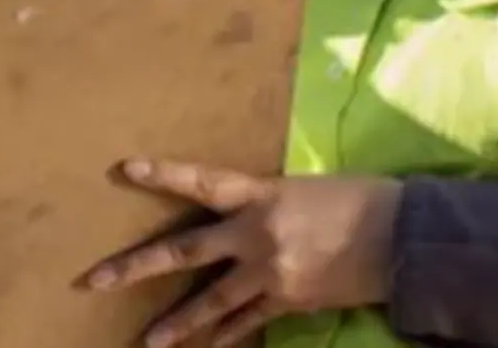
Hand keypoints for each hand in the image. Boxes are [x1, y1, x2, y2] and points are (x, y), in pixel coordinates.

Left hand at [78, 159, 403, 347]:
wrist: (404, 238)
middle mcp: (256, 232)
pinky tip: (207, 346)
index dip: (163, 176)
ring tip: (146, 341)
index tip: (125, 169)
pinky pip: (249, 321)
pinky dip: (228, 334)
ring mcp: (270, 272)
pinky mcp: (289, 301)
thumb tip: (242, 212)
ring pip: (211, 301)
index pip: (201, 181)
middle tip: (93, 280)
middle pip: (184, 250)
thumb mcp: (302, 186)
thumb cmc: (358, 199)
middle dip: (135, 267)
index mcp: (260, 193)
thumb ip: (263, 200)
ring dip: (177, 323)